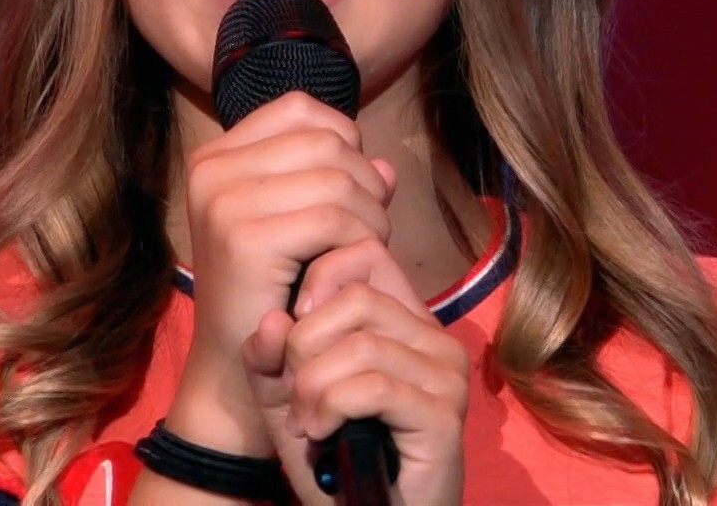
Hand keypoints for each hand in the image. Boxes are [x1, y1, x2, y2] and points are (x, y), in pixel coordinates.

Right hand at [164, 91, 395, 455]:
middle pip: (328, 140)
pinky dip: (360, 241)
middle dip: (365, 184)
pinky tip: (349, 269)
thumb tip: (385, 167)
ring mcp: (222, 200)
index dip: (344, 144)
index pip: (302, 110)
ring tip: (359, 252)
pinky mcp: (244, 238)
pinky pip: (335, 218)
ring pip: (339, 178)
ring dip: (370, 216)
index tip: (348, 194)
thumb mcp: (305, 225)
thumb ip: (342, 184)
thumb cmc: (276, 293)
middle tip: (365, 231)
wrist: (238, 371)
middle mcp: (210, 169)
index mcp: (216, 156)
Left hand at [241, 237, 469, 505]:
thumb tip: (272, 318)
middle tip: (293, 392)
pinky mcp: (443, 414)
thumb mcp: (287, 399)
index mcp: (405, 321)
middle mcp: (434, 339)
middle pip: (356, 298)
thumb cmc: (333, 460)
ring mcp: (446, 375)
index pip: (365, 255)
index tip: (292, 328)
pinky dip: (331, 407)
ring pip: (361, 343)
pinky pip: (373, 387)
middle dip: (304, 344)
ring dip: (313, 385)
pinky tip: (320, 432)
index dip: (318, 280)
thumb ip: (270, 356)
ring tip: (305, 420)